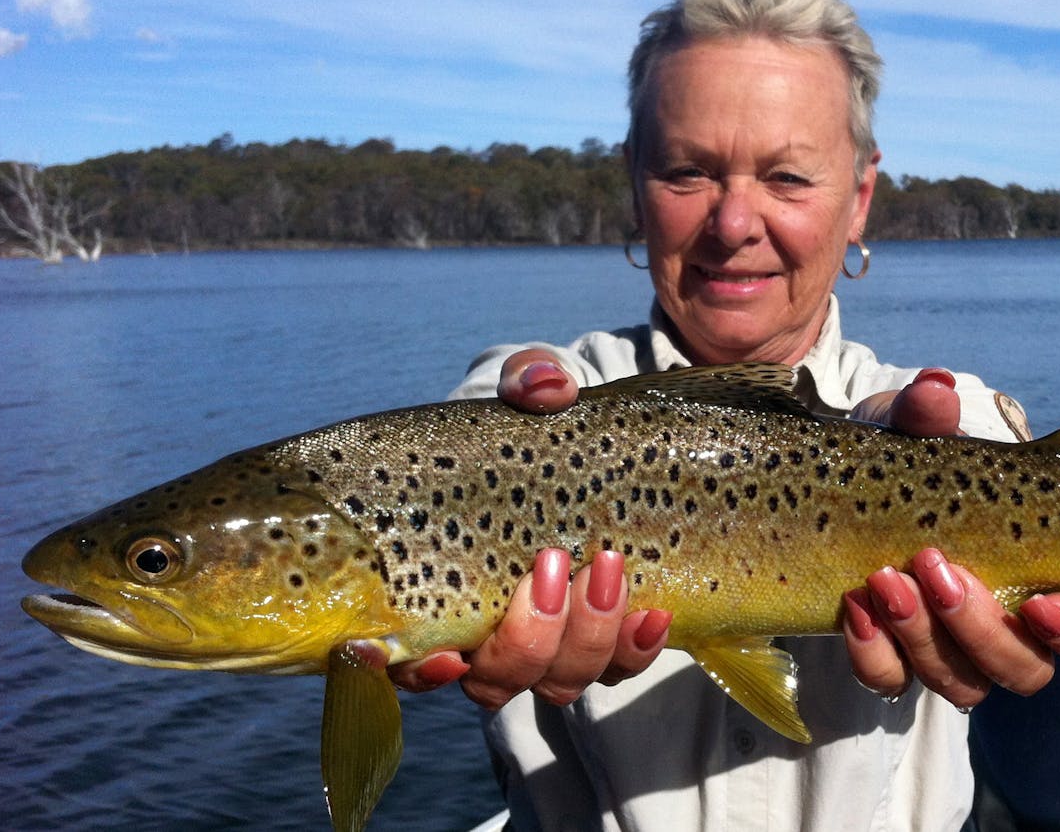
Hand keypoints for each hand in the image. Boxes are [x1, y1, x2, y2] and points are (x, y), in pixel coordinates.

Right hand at [387, 350, 671, 705]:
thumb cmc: (553, 428)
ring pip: (558, 681)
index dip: (414, 671)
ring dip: (585, 635)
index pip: (406, 656)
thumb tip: (544, 387)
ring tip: (611, 564)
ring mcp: (554, 643)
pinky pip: (620, 669)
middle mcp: (491, 632)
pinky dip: (634, 648)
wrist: (634, 453)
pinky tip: (654, 611)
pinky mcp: (611, 643)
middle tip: (553, 563)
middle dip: (526, 637)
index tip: (443, 655)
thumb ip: (531, 379)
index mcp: (441, 582)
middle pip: (493, 680)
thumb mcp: (539, 394)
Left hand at [842, 369, 1059, 707]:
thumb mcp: (911, 430)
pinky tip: (853, 607)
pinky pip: (890, 680)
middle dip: (979, 628)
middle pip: (1024, 669)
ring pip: (962, 684)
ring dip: (924, 637)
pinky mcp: (894, 659)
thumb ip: (925, 413)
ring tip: (883, 579)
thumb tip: (936, 390)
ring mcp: (949, 650)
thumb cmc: (903, 458)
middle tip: (932, 565)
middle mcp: (1005, 627)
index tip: (1038, 602)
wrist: (833, 488)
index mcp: (1039, 574)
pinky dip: (873, 652)